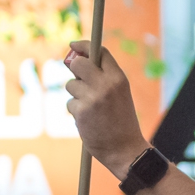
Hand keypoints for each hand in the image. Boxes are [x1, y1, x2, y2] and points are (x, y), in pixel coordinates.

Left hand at [62, 41, 149, 175]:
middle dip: (74, 68)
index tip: (74, 45)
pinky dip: (76, 111)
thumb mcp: (120, 94)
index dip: (84, 46)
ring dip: (76, 95)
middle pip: (79, 64)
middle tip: (77, 77)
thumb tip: (78, 63)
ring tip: (91, 109)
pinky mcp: (81, 111)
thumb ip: (104, 78)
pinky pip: (69, 103)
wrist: (125, 150)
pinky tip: (88, 121)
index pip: (100, 52)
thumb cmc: (121, 121)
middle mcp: (106, 84)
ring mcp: (93, 97)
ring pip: (71, 85)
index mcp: (118, 78)